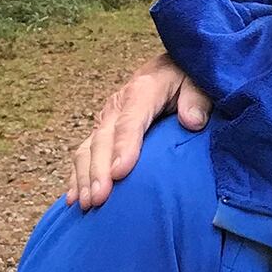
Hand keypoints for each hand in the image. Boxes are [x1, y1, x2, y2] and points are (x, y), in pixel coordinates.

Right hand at [67, 50, 208, 209]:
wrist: (172, 66)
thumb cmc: (187, 77)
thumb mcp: (198, 80)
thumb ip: (196, 99)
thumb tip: (192, 121)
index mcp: (143, 90)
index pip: (130, 121)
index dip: (124, 147)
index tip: (120, 173)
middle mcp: (119, 104)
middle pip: (103, 140)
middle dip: (98, 171)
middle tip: (98, 199)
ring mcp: (107, 119)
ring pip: (88, 149)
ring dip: (84, 177)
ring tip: (85, 204)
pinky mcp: (103, 131)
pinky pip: (84, 154)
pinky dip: (77, 176)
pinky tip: (74, 199)